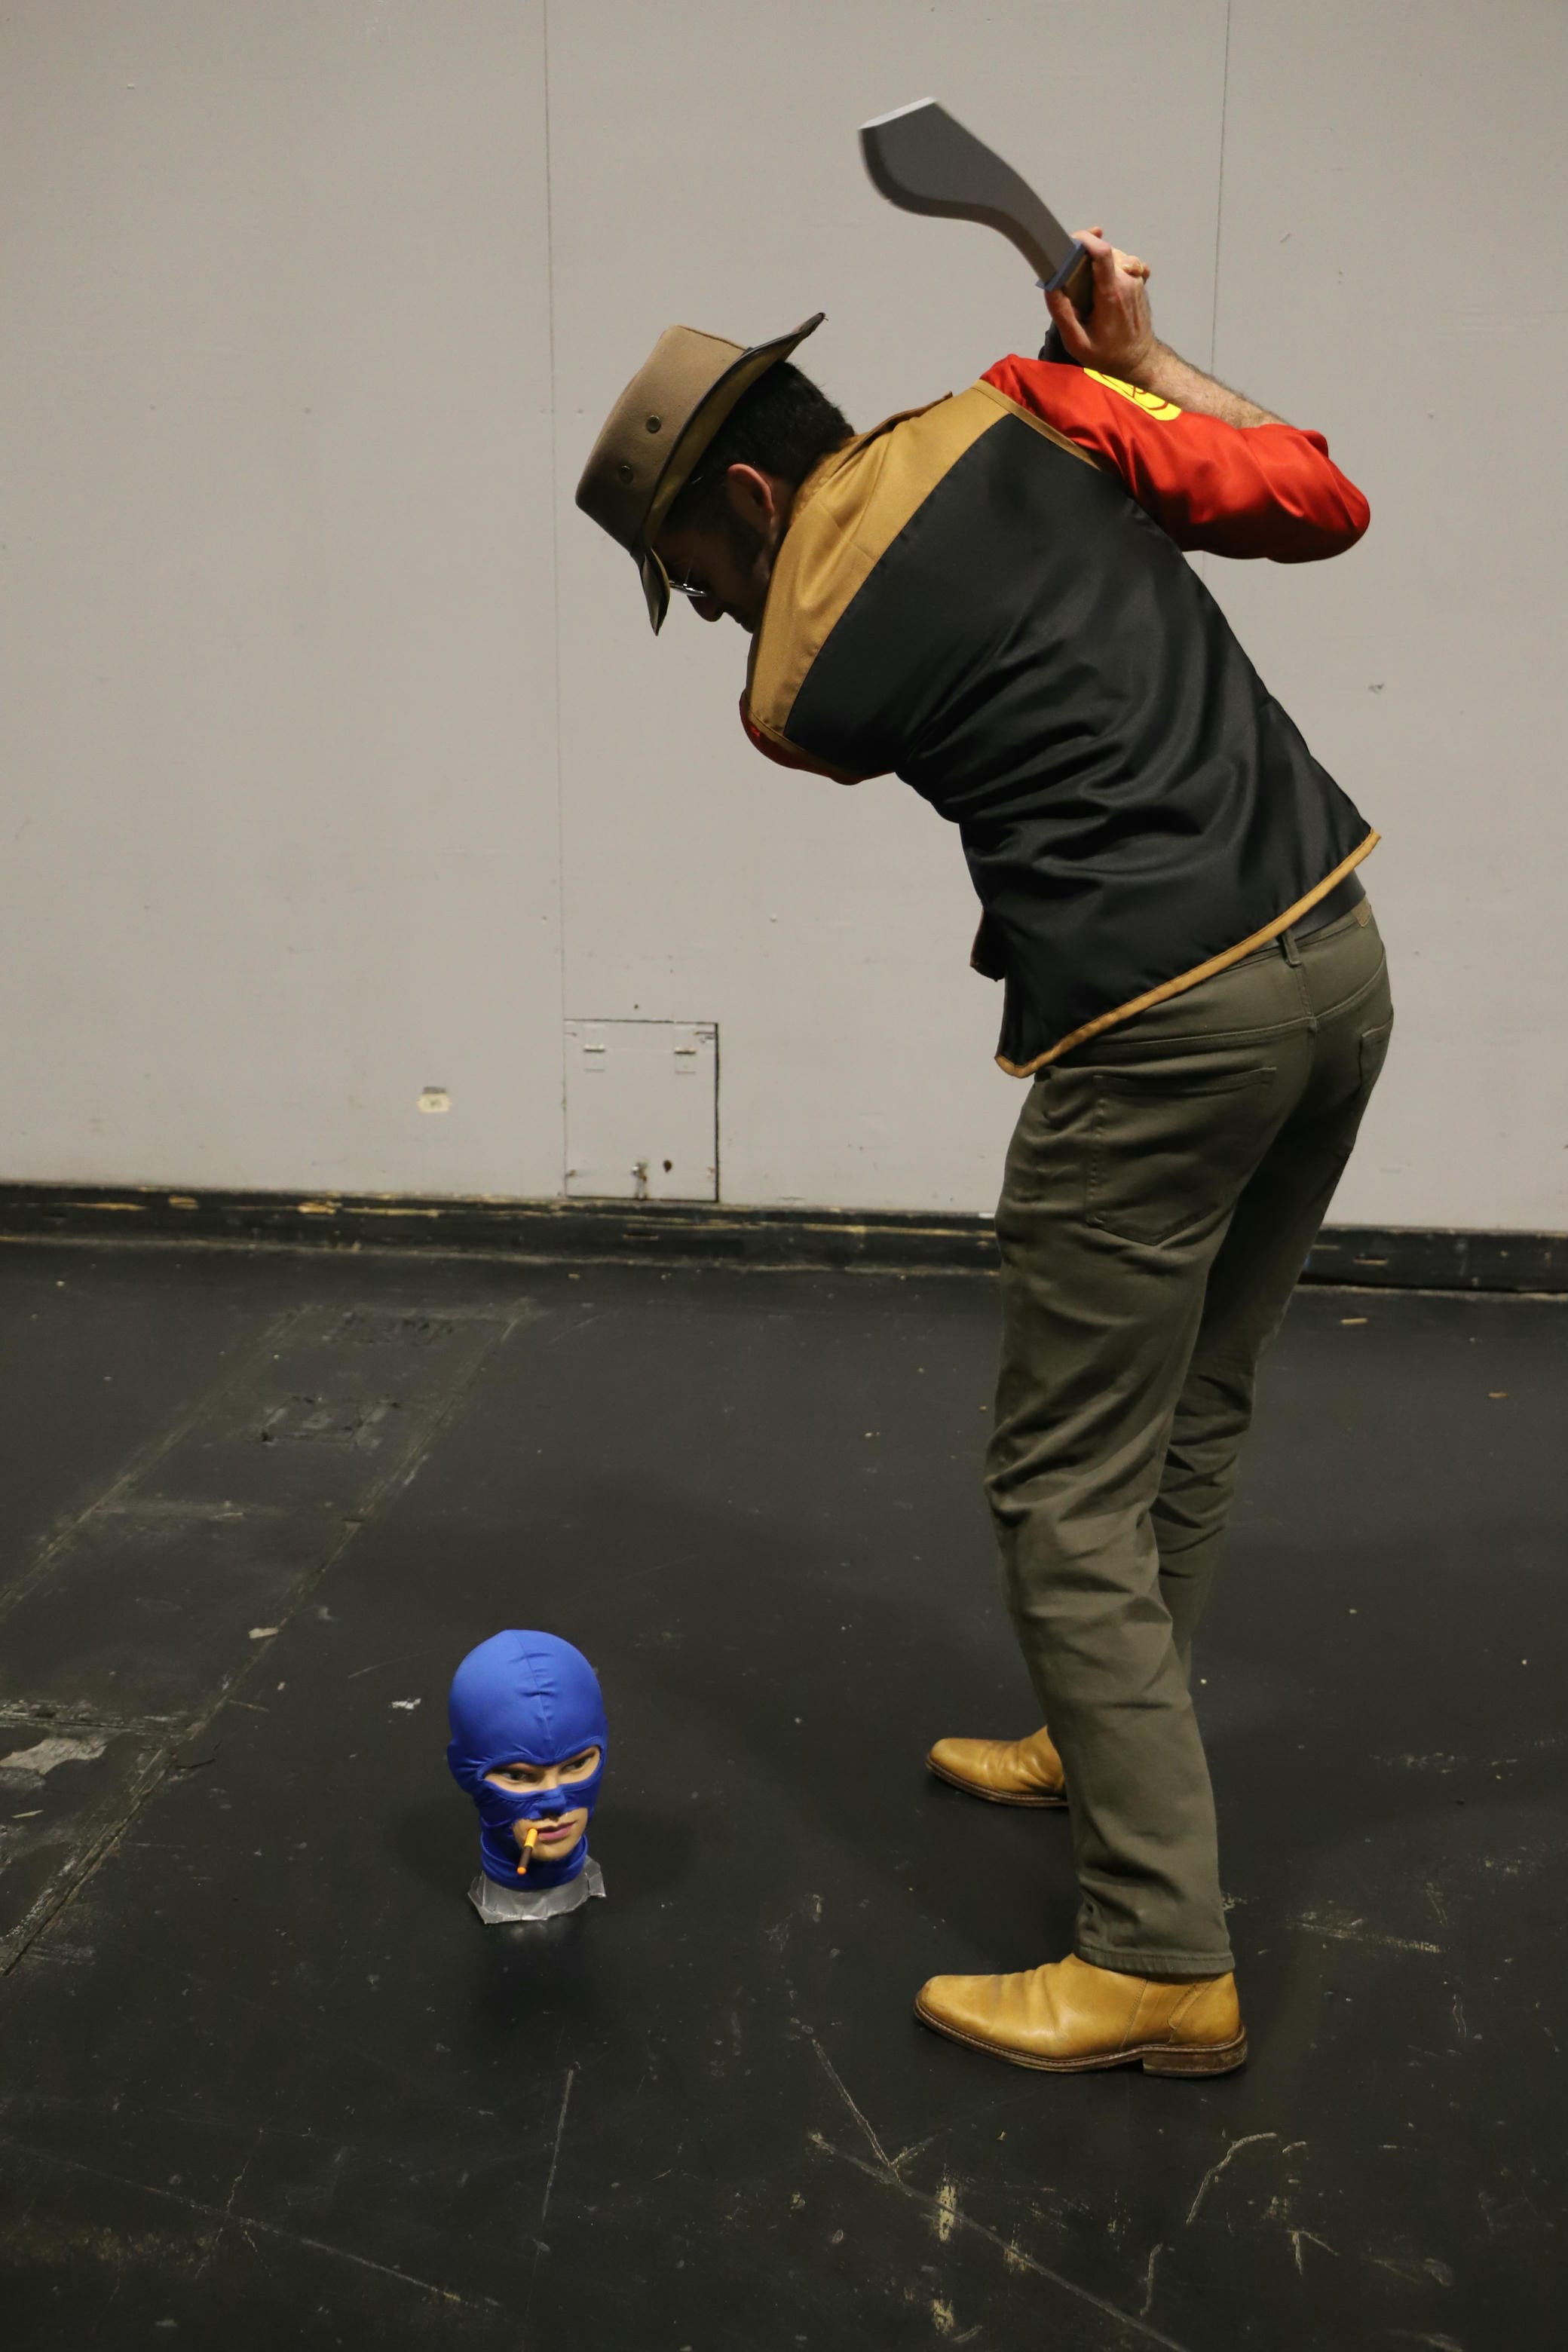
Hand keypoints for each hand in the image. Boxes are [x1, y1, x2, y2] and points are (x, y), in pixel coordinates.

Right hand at [1046, 227, 1156, 381]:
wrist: (1139, 361)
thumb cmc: (1107, 355)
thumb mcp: (1078, 343)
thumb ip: (1063, 314)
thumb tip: (1050, 286)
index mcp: (1111, 294)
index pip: (1102, 252)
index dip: (1085, 239)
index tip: (1071, 241)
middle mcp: (1127, 281)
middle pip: (1104, 251)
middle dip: (1086, 258)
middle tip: (1074, 280)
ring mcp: (1137, 279)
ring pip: (1114, 255)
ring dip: (1099, 262)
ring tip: (1091, 286)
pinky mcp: (1141, 281)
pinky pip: (1126, 262)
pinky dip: (1115, 265)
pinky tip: (1109, 280)